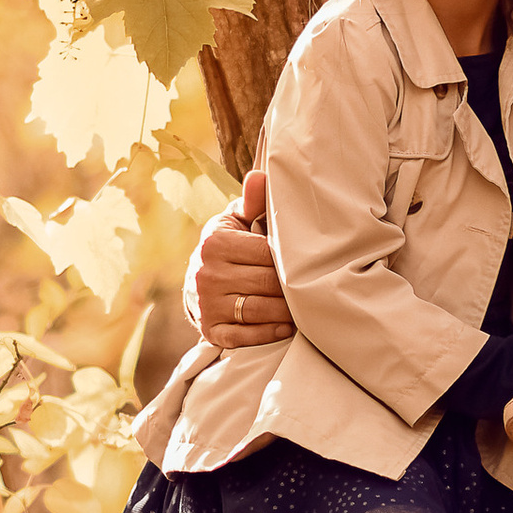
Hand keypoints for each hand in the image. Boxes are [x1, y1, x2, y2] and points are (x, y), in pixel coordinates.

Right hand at [191, 169, 294, 347]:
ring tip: (306, 307)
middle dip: (294, 287)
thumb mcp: (236, 220)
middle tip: (316, 286)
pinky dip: (270, 333)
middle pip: (267, 283)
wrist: (197, 282)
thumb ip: (253, 201)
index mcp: (215, 243)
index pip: (266, 253)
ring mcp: (207, 305)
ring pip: (259, 310)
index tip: (310, 261)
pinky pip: (245, 336)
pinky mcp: (211, 330)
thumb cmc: (229, 245)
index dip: (291, 259)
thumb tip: (261, 176)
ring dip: (288, 312)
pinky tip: (286, 327)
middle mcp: (207, 274)